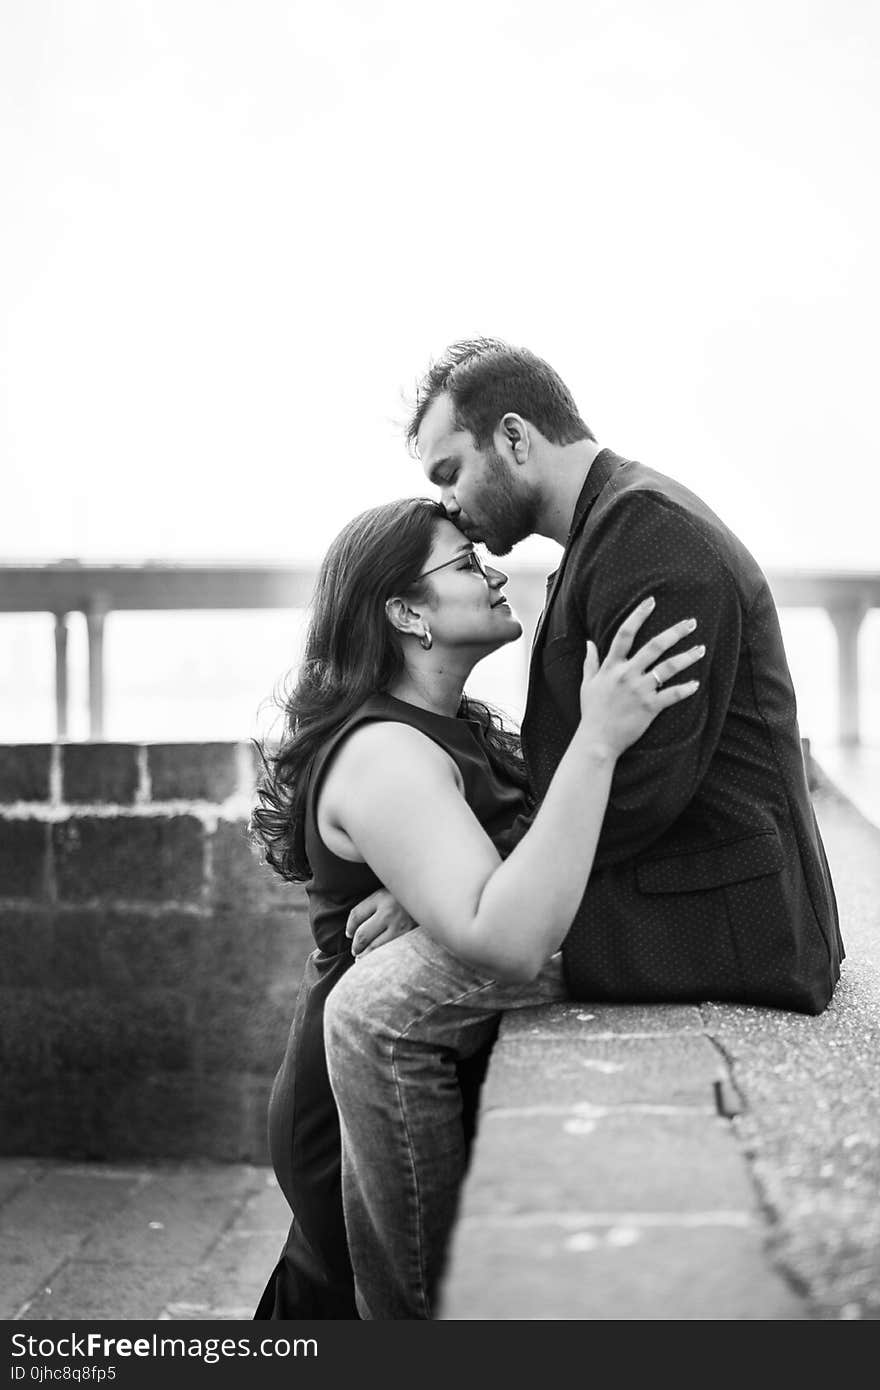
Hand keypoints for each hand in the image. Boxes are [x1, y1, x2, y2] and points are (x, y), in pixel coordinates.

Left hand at [345, 889, 416, 958]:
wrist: (437, 897)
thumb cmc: (411, 895)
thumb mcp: (393, 891)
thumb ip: (377, 903)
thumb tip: (356, 926)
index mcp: (382, 897)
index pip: (356, 915)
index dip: (350, 926)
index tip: (349, 933)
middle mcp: (389, 912)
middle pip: (362, 935)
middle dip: (356, 945)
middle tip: (354, 950)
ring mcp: (400, 927)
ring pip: (374, 947)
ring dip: (364, 955)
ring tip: (360, 958)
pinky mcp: (409, 938)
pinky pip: (389, 952)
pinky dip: (379, 958)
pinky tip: (377, 960)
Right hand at [578, 597, 703, 755]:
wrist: (597, 740)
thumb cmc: (592, 712)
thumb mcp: (587, 684)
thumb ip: (590, 661)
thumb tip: (589, 643)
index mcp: (611, 666)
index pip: (625, 634)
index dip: (638, 615)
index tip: (651, 601)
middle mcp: (627, 674)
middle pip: (654, 646)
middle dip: (674, 632)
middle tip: (691, 622)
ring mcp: (639, 690)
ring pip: (668, 668)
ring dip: (687, 657)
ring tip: (701, 649)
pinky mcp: (649, 707)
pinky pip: (672, 695)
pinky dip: (685, 689)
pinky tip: (696, 683)